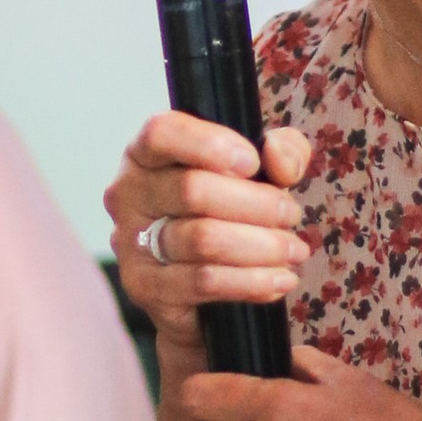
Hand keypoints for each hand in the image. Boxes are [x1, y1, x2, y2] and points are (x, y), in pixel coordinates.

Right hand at [107, 112, 309, 356]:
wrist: (200, 286)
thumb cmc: (228, 211)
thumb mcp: (259, 171)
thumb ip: (280, 151)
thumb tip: (279, 158)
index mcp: (146, 153)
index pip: (162, 134)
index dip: (209, 144)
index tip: (253, 163)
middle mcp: (128, 193)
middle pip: (192, 189)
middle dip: (257, 203)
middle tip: (291, 215)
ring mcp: (131, 242)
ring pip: (202, 239)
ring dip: (261, 246)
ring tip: (293, 250)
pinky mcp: (145, 286)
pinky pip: (204, 281)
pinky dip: (251, 281)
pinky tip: (280, 279)